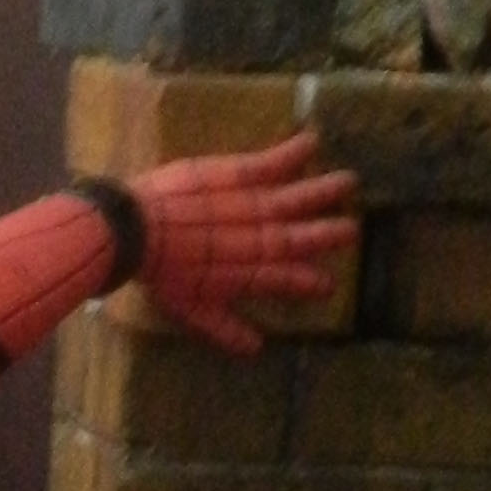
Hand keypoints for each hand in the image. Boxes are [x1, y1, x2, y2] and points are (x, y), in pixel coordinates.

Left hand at [130, 133, 358, 353]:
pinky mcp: (239, 174)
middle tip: (353, 230)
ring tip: (350, 182)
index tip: (329, 284)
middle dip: (330, 235)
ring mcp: (253, 205)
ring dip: (324, 191)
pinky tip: (312, 140)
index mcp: (251, 274)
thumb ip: (226, 328)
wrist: (138, 231)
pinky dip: (294, 152)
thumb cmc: (161, 274)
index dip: (311, 282)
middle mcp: (262, 240)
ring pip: (298, 199)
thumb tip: (255, 349)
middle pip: (303, 238)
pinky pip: (273, 162)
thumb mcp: (192, 310)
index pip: (290, 280)